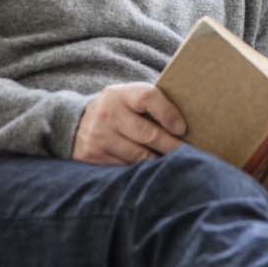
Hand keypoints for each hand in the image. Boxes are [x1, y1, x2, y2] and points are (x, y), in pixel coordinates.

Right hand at [72, 83, 186, 165]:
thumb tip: (187, 125)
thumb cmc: (120, 110)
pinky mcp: (92, 156)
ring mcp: (98, 136)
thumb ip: (153, 104)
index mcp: (120, 94)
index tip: (182, 129)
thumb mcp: (130, 98)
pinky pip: (124, 168)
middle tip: (189, 155)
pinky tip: (151, 172)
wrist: (77, 122)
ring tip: (175, 165)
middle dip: (172, 146)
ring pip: (138, 156)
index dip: (168, 114)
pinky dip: (140, 171)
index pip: (148, 98)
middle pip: (148, 134)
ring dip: (159, 162)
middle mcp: (107, 113)